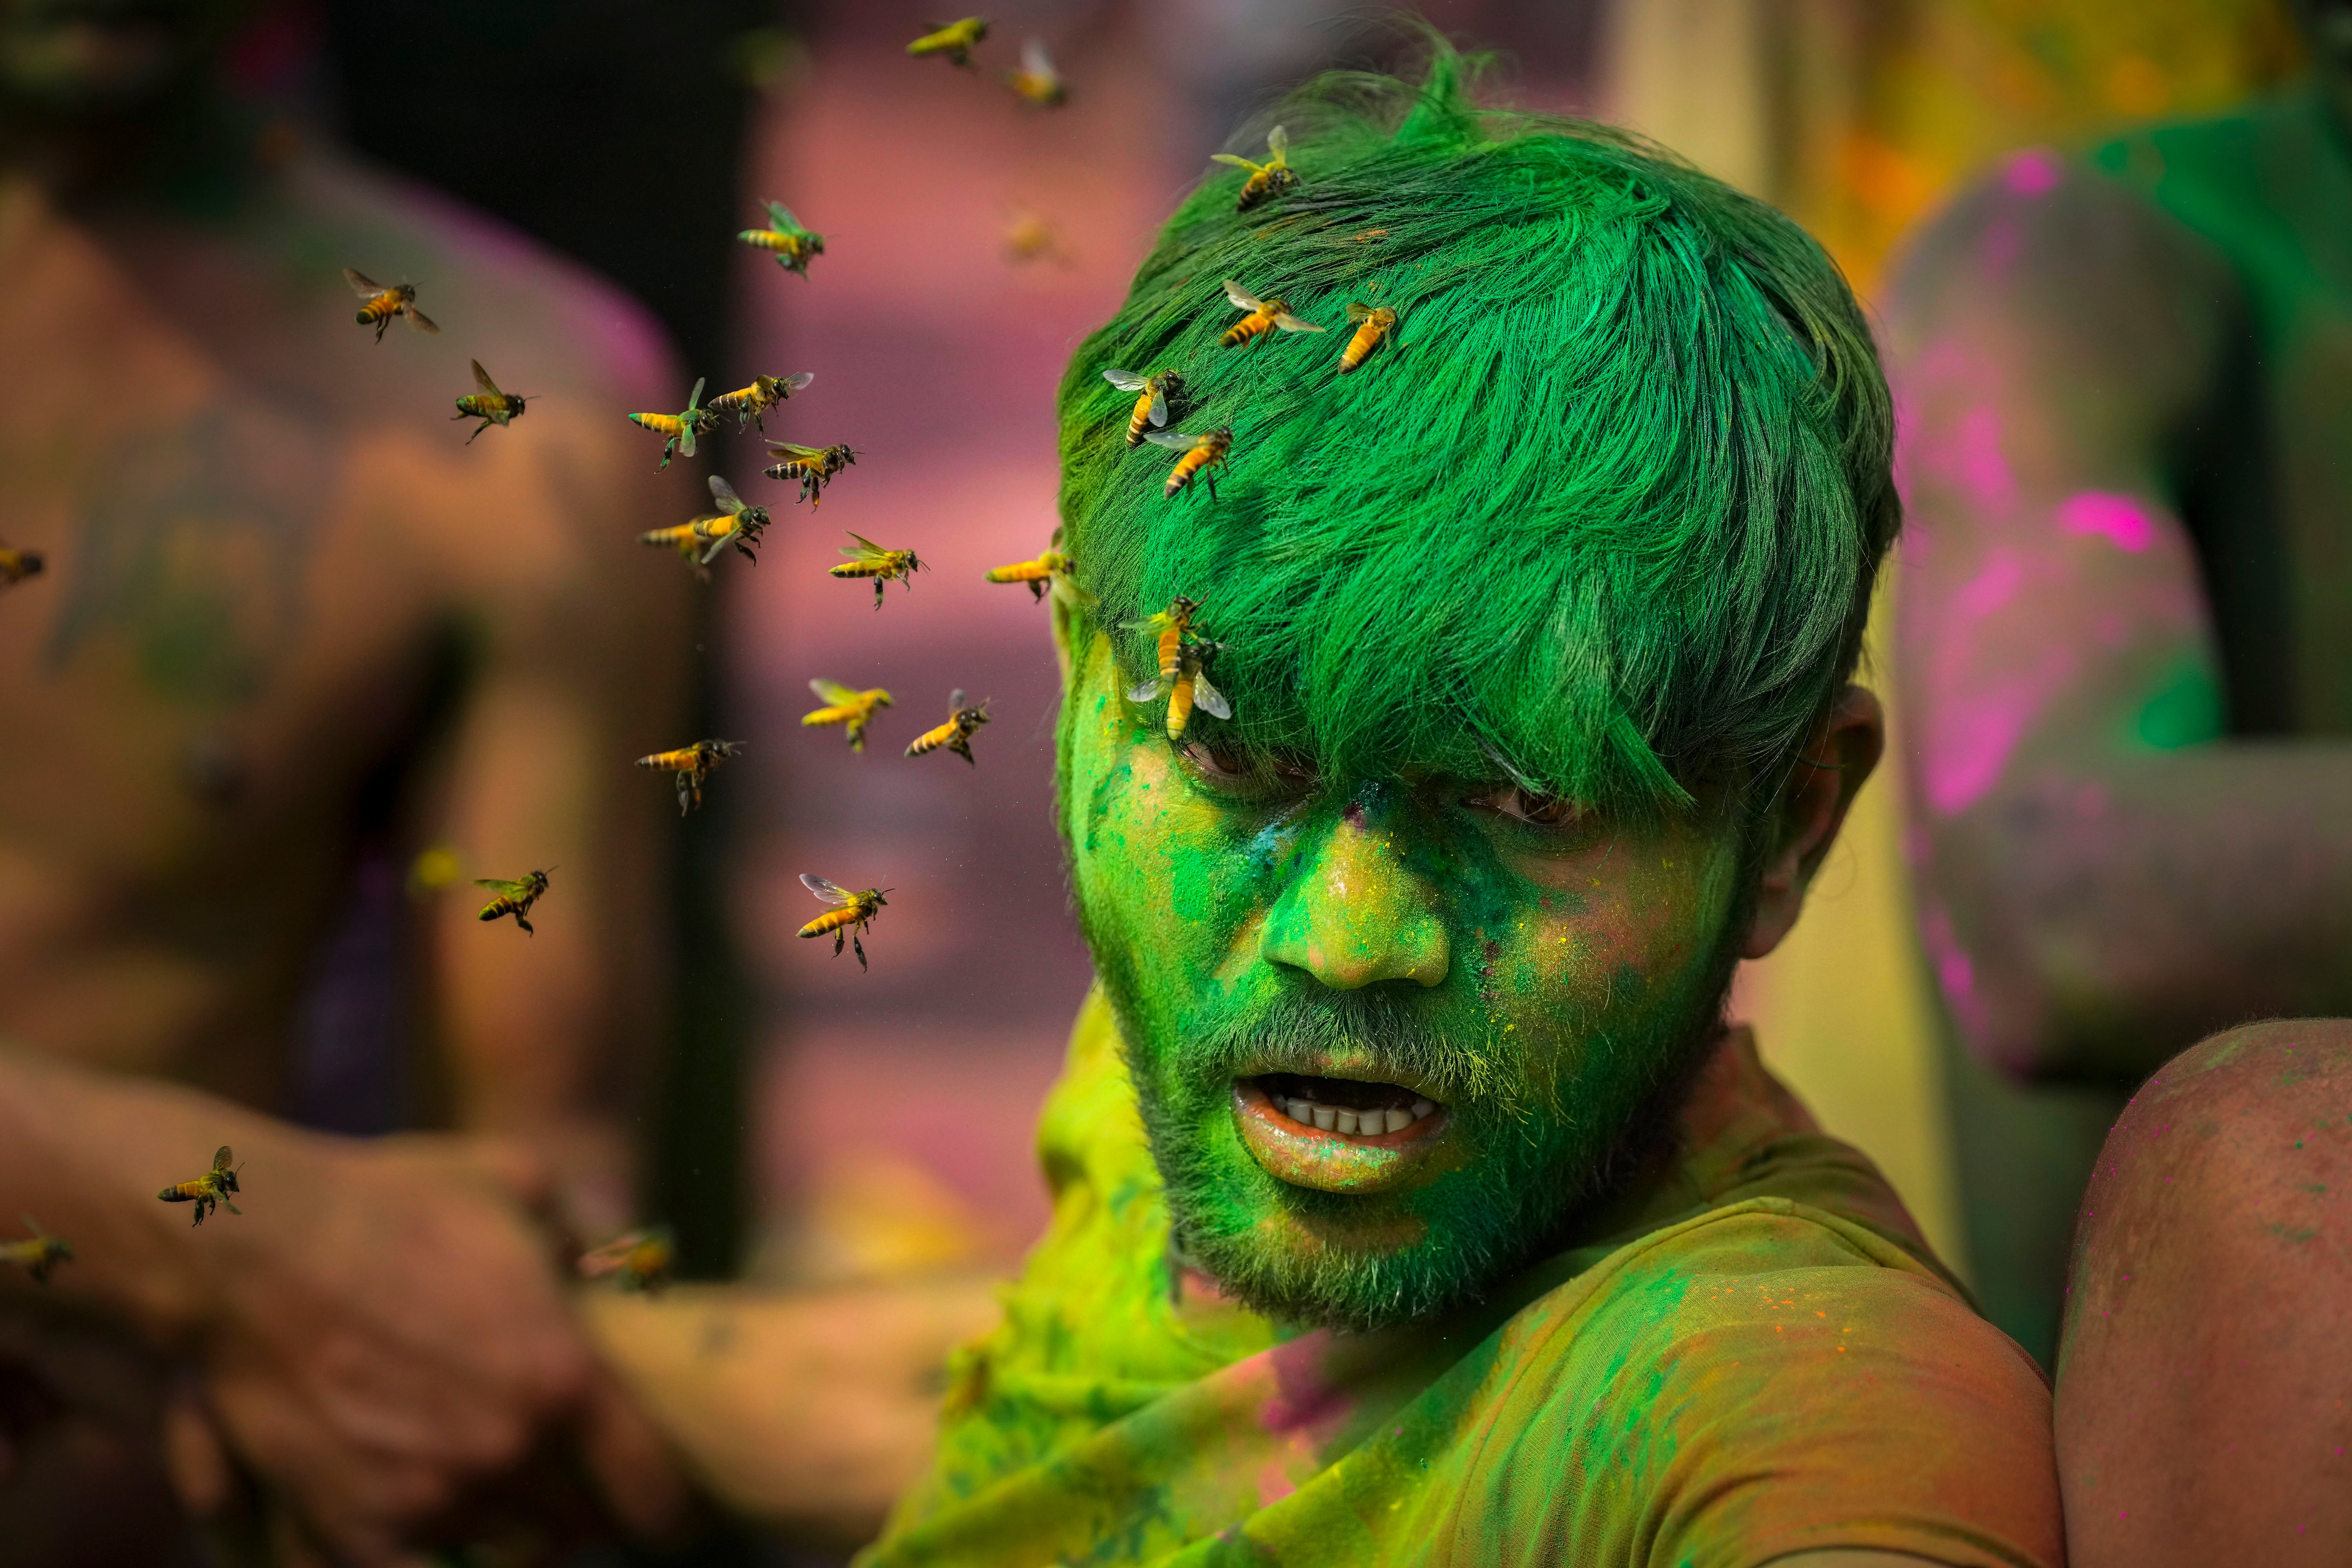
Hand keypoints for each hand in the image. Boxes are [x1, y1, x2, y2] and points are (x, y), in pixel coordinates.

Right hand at [172, 1131, 684, 1561]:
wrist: (251, 1249)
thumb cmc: (391, 1205)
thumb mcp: (516, 1185)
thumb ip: (583, 1230)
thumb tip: (621, 1258)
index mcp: (565, 1380)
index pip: (652, 1490)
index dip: (669, 1510)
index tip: (671, 1515)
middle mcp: (508, 1451)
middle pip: (578, 1529)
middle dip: (583, 1514)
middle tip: (576, 1495)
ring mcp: (430, 1496)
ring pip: (504, 1555)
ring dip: (512, 1535)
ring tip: (505, 1504)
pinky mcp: (353, 1524)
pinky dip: (432, 1566)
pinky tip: (440, 1540)